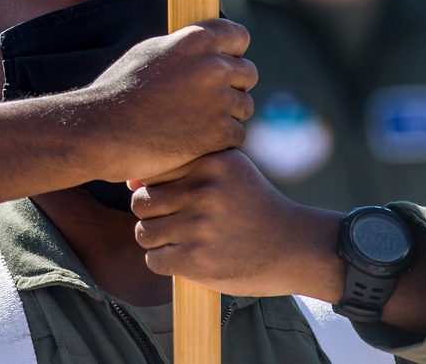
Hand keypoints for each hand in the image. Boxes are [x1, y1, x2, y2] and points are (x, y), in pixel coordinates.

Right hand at [80, 18, 257, 181]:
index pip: (239, 36)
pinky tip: (195, 141)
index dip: (232, 50)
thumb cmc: (118, 92)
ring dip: (227, 115)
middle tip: (208, 99)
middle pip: (248, 72)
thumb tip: (204, 42)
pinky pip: (237, 134)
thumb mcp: (149, 53)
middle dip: (233, 85)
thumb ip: (182, 47)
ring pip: (244, 106)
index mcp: (194, 39)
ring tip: (196, 123)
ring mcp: (218, 100)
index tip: (222, 62)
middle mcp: (212, 66)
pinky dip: (220, 141)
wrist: (101, 131)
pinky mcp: (219, 133)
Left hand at [130, 150, 342, 300]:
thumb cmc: (252, 205)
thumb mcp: (229, 171)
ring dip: (155, 239)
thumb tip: (130, 180)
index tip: (176, 198)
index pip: (153, 171)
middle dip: (151, 214)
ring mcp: (200, 227)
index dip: (156, 187)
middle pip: (141, 202)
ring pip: (143, 232)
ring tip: (178, 239)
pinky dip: (164, 261)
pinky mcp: (197, 261)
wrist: (295, 246)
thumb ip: (183, 168)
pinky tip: (184, 257)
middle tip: (175, 222)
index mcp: (211, 163)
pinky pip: (153, 260)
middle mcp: (205, 192)